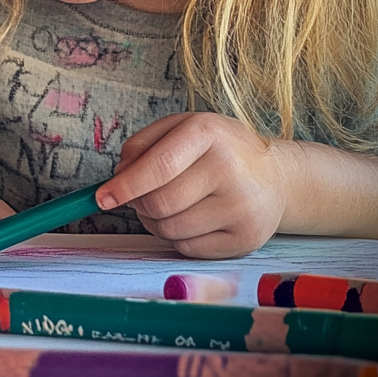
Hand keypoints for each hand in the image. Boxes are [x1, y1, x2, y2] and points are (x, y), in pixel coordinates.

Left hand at [94, 112, 288, 258]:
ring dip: (155, 221)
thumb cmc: (217, 149)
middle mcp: (230, 170)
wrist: (275, 176)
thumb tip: (118, 178)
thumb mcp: (180, 128)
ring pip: (170, 229)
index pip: (158, 167)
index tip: (102, 198)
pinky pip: (187, 248)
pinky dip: (176, 236)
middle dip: (138, 204)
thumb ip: (142, 145)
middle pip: (159, 203)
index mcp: (208, 134)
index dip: (125, 186)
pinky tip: (189, 218)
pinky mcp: (246, 239)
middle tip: (140, 196)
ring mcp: (241, 208)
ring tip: (167, 204)